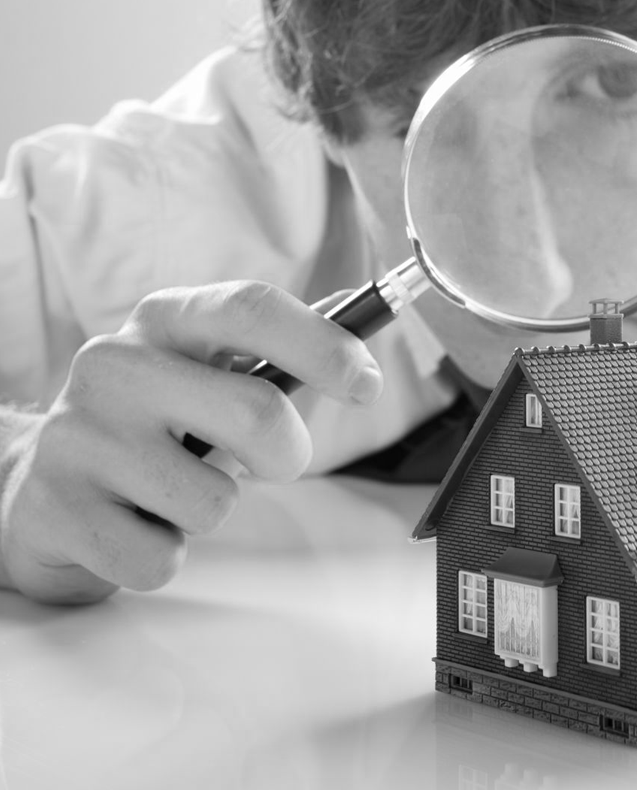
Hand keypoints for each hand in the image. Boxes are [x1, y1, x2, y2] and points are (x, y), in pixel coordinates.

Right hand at [0, 281, 382, 603]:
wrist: (37, 486)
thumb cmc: (153, 425)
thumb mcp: (203, 369)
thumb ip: (276, 350)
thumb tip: (362, 326)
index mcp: (165, 319)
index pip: (250, 309)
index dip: (322, 346)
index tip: (366, 384)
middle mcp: (114, 364)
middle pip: (256, 413)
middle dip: (288, 455)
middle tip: (274, 464)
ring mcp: (77, 434)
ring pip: (213, 502)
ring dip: (212, 510)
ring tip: (171, 491)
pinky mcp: (53, 507)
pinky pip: (161, 558)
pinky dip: (164, 555)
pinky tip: (133, 524)